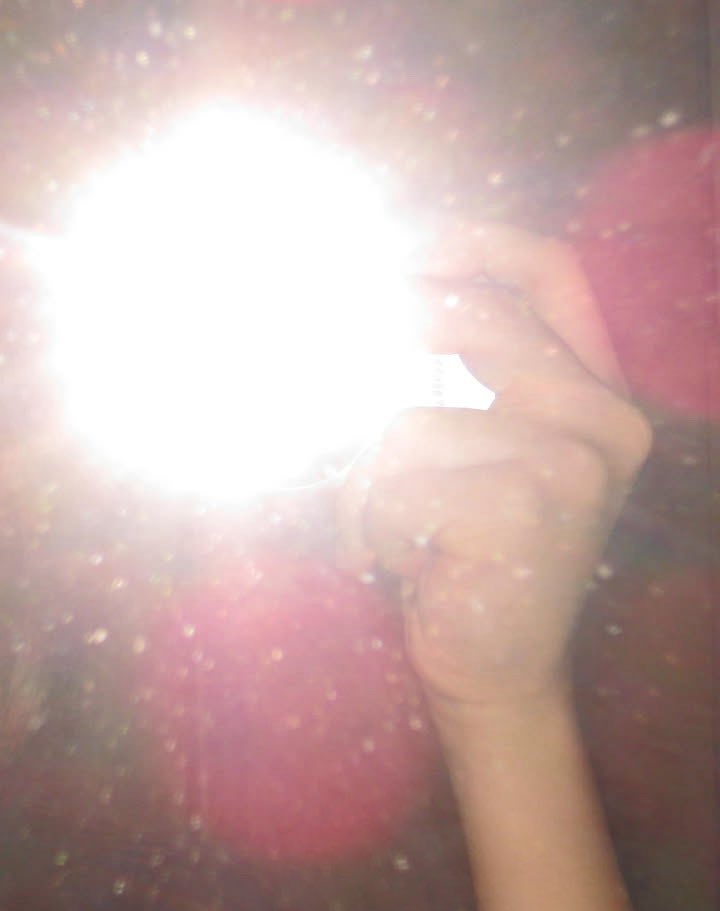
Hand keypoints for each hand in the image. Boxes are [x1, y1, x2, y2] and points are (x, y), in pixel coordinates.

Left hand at [336, 223, 651, 724]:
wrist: (491, 673)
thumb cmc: (457, 557)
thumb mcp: (462, 456)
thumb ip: (447, 379)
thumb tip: (362, 294)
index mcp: (597, 395)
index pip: (549, 276)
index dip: (473, 242)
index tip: (398, 237)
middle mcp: (604, 420)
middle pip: (465, 326)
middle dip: (377, 335)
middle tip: (306, 349)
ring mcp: (576, 463)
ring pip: (407, 423)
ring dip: (366, 485)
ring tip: (388, 535)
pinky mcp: (529, 506)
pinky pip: (398, 482)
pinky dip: (372, 525)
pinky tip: (400, 565)